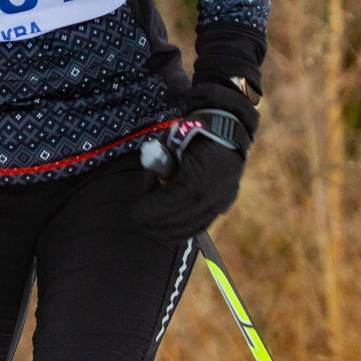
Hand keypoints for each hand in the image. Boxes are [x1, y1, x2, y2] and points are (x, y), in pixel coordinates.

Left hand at [132, 84, 258, 241]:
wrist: (226, 129)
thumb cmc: (193, 134)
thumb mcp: (170, 145)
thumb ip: (158, 168)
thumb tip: (148, 190)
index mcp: (196, 180)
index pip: (167, 205)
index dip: (148, 212)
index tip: (134, 214)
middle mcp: (211, 196)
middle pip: (178, 221)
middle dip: (155, 224)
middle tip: (140, 221)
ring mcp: (222, 200)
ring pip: (192, 227)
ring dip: (169, 231)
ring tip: (152, 227)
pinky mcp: (226, 203)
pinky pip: (203, 223)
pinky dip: (185, 229)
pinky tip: (170, 231)